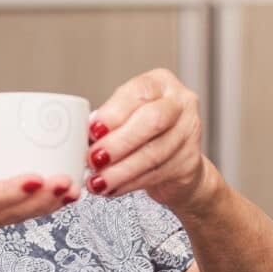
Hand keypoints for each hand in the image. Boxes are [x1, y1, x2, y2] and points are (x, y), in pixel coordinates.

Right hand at [0, 135, 79, 267]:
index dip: (7, 191)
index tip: (37, 179)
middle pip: (2, 213)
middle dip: (38, 199)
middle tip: (70, 182)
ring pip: (9, 219)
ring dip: (43, 206)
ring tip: (73, 190)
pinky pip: (7, 217)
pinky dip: (32, 206)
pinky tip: (54, 194)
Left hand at [86, 68, 213, 211]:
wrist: (175, 162)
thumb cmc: (144, 132)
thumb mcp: (126, 116)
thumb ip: (109, 121)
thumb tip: (82, 134)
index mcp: (160, 83)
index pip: (139, 93)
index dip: (114, 113)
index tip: (91, 131)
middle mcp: (181, 104)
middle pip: (152, 122)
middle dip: (118, 143)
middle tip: (93, 158)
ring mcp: (190, 132)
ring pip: (153, 154)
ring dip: (120, 171)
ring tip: (97, 181)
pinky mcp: (190, 163)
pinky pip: (156, 175)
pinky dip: (128, 184)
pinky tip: (112, 188)